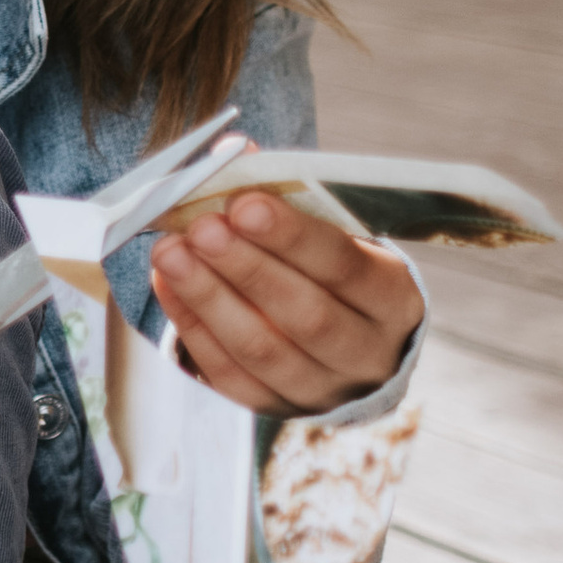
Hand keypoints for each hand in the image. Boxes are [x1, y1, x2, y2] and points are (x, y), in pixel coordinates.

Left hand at [149, 192, 421, 413]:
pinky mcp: (279, 408)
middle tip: (200, 228)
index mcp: (392, 299)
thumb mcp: (335, 232)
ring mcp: (323, 390)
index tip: (243, 203)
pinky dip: (195, 329)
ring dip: (210, 298)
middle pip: (305, 315)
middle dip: (245, 268)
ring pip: (263, 351)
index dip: (291, 236)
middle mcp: (366, 353)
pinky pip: (232, 376)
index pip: (344, 266)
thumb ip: (290, 195)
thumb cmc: (338, 274)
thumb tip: (235, 154)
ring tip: (171, 253)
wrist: (352, 347)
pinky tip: (169, 287)